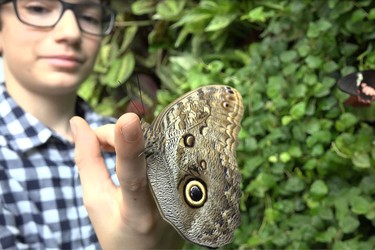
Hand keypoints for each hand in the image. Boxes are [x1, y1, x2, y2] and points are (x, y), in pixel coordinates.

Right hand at [70, 113, 182, 248]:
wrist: (152, 249)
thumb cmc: (119, 229)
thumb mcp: (96, 201)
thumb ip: (88, 161)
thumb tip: (78, 123)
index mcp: (138, 212)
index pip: (133, 176)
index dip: (130, 148)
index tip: (128, 120)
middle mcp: (167, 200)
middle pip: (144, 148)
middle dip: (114, 135)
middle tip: (97, 141)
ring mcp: (184, 189)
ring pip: (156, 142)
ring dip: (128, 136)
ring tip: (110, 147)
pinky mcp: (191, 178)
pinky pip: (165, 146)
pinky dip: (142, 139)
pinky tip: (129, 145)